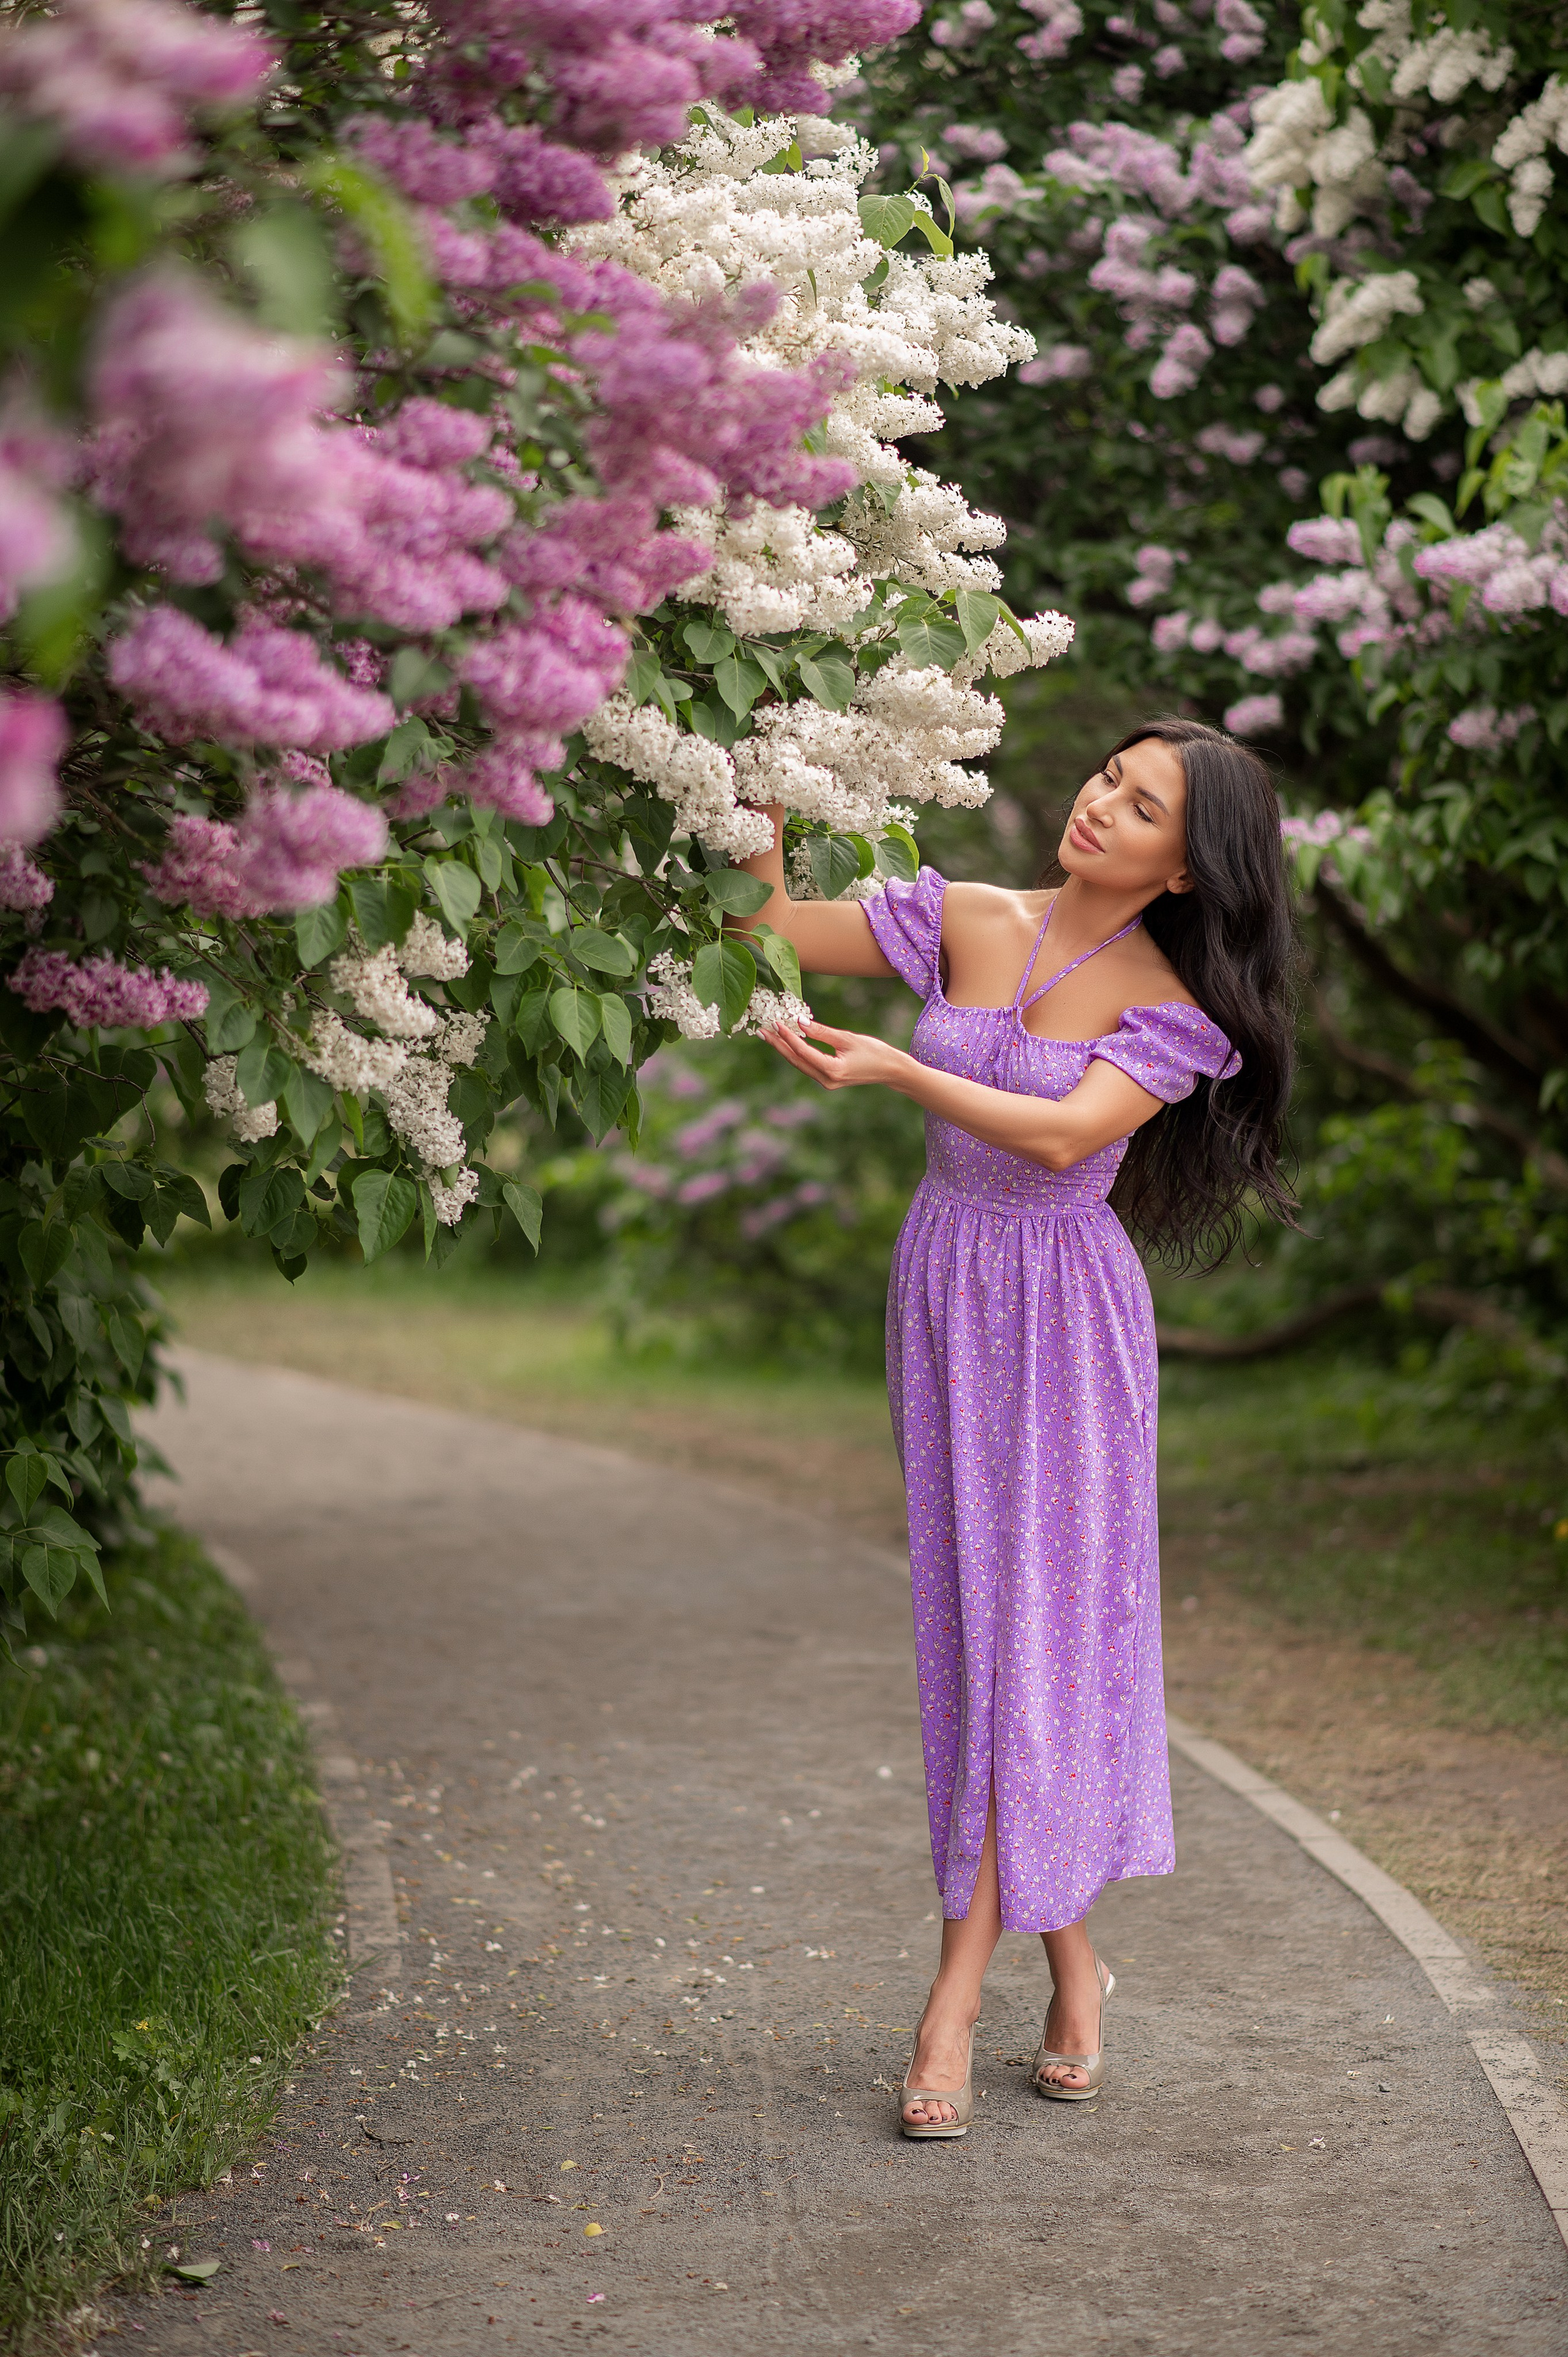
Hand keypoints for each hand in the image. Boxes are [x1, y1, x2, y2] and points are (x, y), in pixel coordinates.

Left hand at [761, 1017, 910, 1092]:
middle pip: (795, 1061)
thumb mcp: (847, 1038)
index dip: (788, 1037)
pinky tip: (787, 1043)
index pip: (803, 1051)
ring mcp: (826, 1082)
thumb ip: (821, 1031)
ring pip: (799, 1065)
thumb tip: (799, 1022)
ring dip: (784, 1050)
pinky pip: (807, 1066)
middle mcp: (827, 1080)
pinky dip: (796, 1054)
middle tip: (761, 1030)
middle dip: (778, 1045)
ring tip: (769, 1035)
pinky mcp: (828, 1080)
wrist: (890, 1070)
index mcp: (832, 1070)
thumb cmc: (874, 1052)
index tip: (776, 1023)